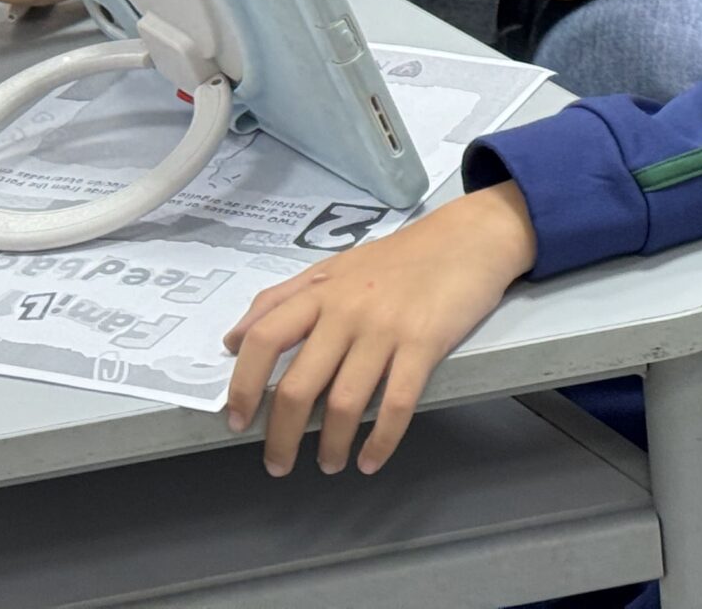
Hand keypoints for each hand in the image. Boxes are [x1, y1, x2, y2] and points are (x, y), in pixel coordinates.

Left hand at [224, 183, 538, 476]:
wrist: (468, 238)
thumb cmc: (400, 257)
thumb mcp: (334, 267)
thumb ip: (282, 300)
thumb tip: (233, 342)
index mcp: (320, 290)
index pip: (264, 338)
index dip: (244, 384)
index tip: (238, 420)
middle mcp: (346, 310)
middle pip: (299, 385)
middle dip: (282, 436)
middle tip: (278, 463)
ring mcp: (386, 328)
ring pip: (344, 403)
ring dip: (330, 446)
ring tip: (328, 463)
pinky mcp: (425, 344)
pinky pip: (396, 405)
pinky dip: (380, 442)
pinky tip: (370, 460)